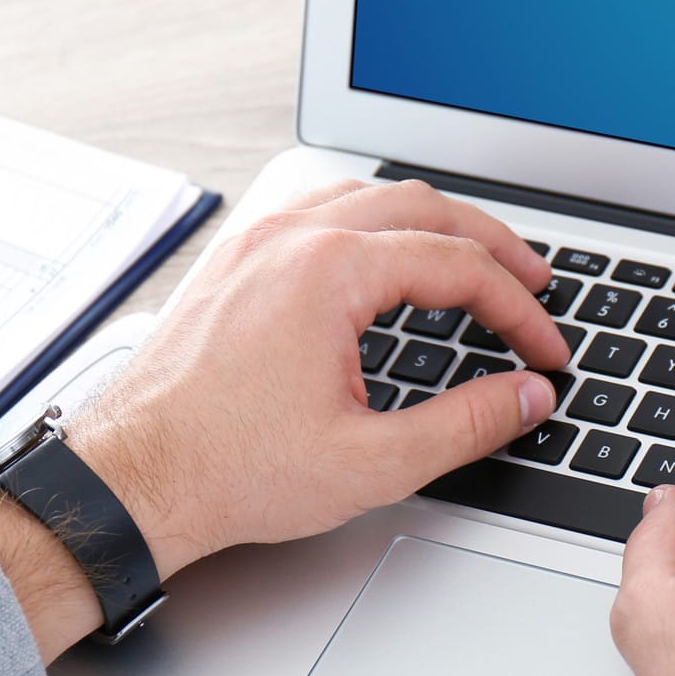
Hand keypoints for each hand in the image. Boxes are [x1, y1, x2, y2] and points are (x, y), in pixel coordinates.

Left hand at [64, 178, 567, 579]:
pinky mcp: (233, 262)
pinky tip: (382, 255)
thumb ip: (466, 424)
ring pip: (367, 196)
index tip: (543, 348)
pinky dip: (371, 222)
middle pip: (421, 207)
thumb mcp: (373, 462)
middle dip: (490, 243)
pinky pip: (317, 209)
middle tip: (533, 282)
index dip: (518, 307)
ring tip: (470, 259)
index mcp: (329, 271)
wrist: (130, 479)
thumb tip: (526, 396)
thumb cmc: (228, 470)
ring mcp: (255, 242)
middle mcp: (290, 238)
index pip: (456, 264)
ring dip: (430, 222)